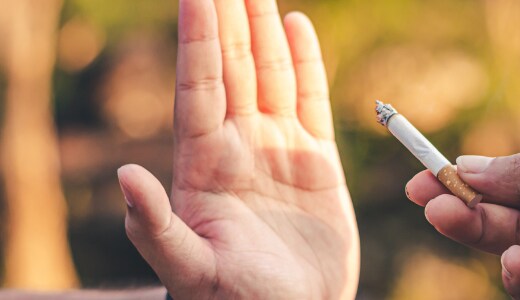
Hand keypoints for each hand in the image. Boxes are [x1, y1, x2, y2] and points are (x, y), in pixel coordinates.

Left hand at [116, 0, 356, 297]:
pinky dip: (306, 63)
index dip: (198, 41)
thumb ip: (156, 227)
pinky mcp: (316, 160)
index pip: (199, 88)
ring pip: (269, 75)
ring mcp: (278, 149)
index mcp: (203, 165)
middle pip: (232, 69)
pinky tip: (296, 26)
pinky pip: (310, 100)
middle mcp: (238, 146)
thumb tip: (126, 173)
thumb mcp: (189, 270)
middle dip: (229, 20)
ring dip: (262, 31)